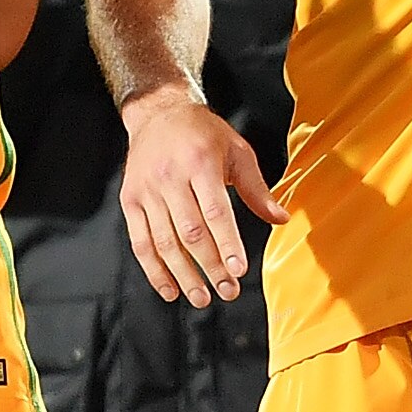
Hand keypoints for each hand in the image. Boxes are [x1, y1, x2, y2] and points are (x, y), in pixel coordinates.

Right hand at [120, 89, 288, 306]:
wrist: (159, 113)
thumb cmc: (203, 134)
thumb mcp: (237, 151)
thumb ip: (257, 189)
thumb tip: (281, 219)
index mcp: (200, 163)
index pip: (215, 212)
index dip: (227, 244)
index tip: (239, 270)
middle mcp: (170, 177)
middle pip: (191, 232)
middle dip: (210, 266)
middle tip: (227, 290)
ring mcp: (147, 191)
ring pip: (165, 242)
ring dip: (184, 275)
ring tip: (202, 297)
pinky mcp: (130, 200)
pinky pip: (141, 242)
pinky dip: (155, 270)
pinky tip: (170, 289)